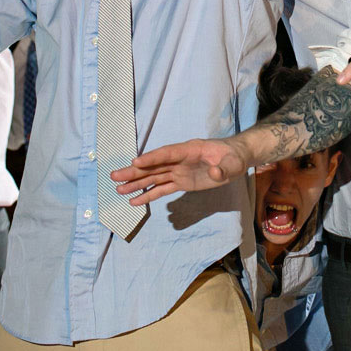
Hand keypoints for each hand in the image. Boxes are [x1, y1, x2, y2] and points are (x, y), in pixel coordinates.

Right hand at [110, 136, 251, 205]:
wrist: (235, 159)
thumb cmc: (233, 157)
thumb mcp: (233, 163)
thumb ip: (224, 168)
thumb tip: (215, 173)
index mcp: (189, 150)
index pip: (167, 154)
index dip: (152, 158)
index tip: (135, 162)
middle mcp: (179, 160)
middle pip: (154, 165)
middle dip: (134, 171)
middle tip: (115, 176)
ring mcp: (178, 171)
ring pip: (153, 177)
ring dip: (136, 183)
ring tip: (118, 189)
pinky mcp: (181, 182)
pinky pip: (161, 189)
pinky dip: (148, 195)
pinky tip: (134, 200)